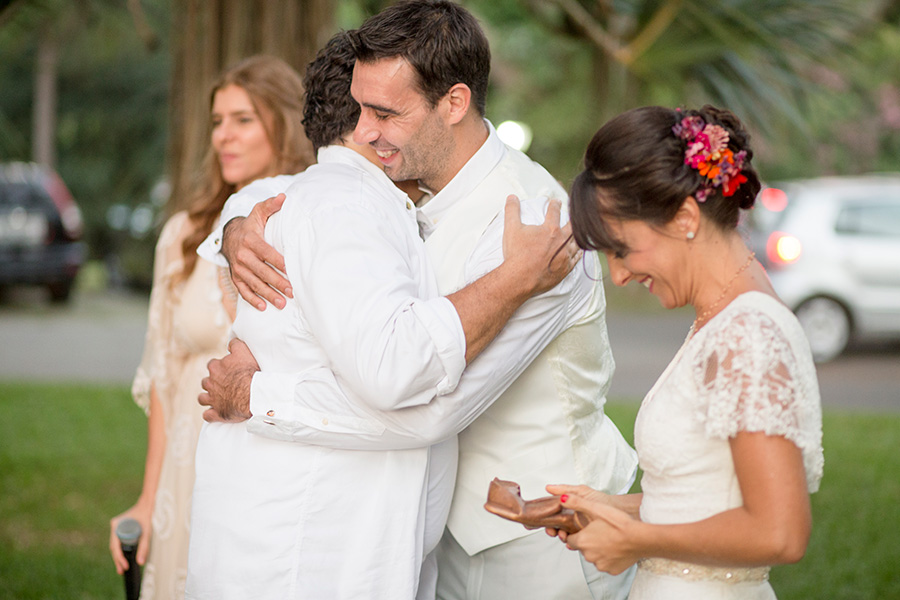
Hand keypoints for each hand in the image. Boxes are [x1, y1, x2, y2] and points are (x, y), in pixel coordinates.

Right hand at [109, 502, 151, 574]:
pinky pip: (121, 540)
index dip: (119, 558)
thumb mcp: (147, 532)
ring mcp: (118, 527)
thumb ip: (144, 547)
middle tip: (121, 571)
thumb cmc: (148, 515)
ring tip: (122, 568)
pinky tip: (125, 557)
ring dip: (120, 555)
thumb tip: (140, 562)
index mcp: (116, 526)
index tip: (124, 567)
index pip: (115, 546)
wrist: (150, 502)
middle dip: (118, 559)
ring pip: (117, 544)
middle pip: (115, 546)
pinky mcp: (123, 527)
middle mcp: (115, 526)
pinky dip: (123, 549)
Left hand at [198, 338, 258, 421]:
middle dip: (212, 383)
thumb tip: (230, 343)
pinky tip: (215, 414)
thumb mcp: (244, 351)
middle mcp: (210, 383)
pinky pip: (207, 415)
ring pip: (202, 398)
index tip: (227, 370)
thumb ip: (235, 345)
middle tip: (224, 385)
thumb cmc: (249, 372)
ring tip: (217, 399)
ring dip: (208, 398)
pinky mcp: (216, 413)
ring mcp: (212, 399)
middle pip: (205, 382)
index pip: (212, 365)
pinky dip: (210, 414)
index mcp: (215, 367)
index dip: (220, 368)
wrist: (253, 394)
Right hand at [222, 194, 290, 309]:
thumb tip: (283, 197)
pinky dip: (252, 300)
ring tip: (282, 303)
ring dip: (267, 294)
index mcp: (250, 240)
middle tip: (292, 292)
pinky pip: (242, 290)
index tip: (290, 270)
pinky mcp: (235, 277)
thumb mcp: (259, 213)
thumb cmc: (251, 225)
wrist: (229, 237)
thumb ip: (271, 205)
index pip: (265, 252)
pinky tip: (263, 307)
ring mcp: (237, 268)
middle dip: (277, 282)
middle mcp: (242, 255)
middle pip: (261, 271)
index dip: (277, 261)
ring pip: (253, 283)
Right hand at [502, 195, 581, 296]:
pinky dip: (578, 252)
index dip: (555, 205)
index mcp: (550, 229)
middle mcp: (562, 241)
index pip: (554, 212)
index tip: (556, 202)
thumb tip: (511, 197)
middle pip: (572, 226)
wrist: (520, 278)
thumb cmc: (516, 254)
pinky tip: (578, 250)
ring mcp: (565, 255)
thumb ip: (512, 211)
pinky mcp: (566, 268)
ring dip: (577, 235)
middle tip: (572, 214)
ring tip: (577, 231)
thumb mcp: (511, 229)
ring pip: (577, 241)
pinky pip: (576, 258)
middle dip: (572, 218)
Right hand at [543, 484, 610, 541]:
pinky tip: (572, 543)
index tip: (545, 523)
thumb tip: (549, 487)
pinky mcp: (590, 540)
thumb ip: (566, 489)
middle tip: (553, 531)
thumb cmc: (605, 500)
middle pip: (558, 528)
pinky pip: (578, 544)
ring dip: (562, 537)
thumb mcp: (583, 492)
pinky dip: (573, 545)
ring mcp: (582, 531)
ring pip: (566, 536)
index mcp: (572, 509)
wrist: (623, 512)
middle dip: (554, 530)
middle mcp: (575, 521)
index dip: (548, 520)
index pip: (555, 516)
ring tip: (563, 535)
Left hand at [552, 489, 640, 574]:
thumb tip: (562, 498)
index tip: (585, 528)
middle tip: (600, 531)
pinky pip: (606, 563)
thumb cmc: (619, 524)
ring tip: (609, 538)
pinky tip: (615, 547)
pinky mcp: (612, 570)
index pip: (570, 539)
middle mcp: (588, 556)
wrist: (641, 538)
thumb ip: (576, 503)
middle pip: (582, 548)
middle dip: (588, 540)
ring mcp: (600, 564)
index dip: (576, 533)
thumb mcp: (596, 508)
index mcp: (582, 541)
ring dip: (598, 549)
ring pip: (594, 556)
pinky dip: (608, 557)